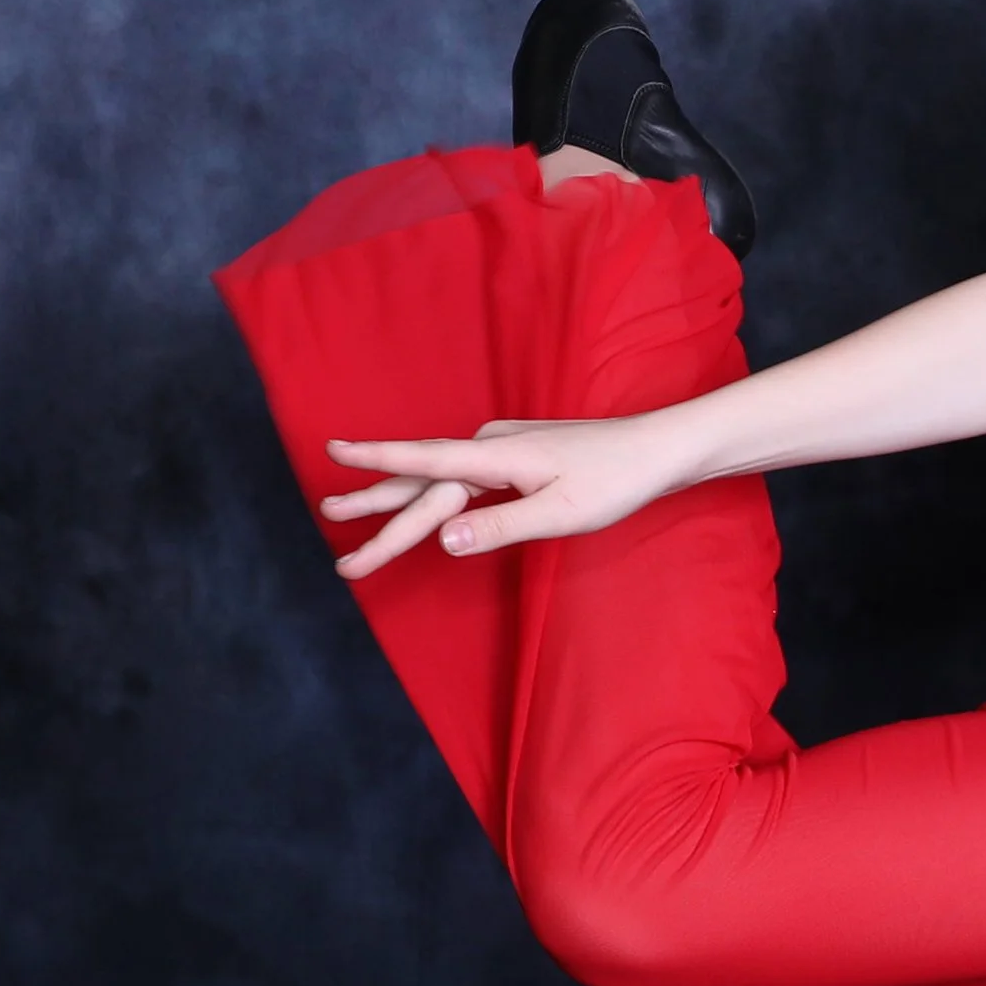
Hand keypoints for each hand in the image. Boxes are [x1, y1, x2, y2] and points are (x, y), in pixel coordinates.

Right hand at [320, 412, 684, 576]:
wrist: (657, 450)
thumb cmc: (616, 480)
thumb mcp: (562, 514)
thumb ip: (500, 527)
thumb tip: (442, 540)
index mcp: (497, 456)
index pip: (425, 461)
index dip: (376, 460)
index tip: (332, 453)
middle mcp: (490, 445)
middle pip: (422, 481)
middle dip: (374, 507)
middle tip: (328, 525)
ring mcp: (500, 448)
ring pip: (435, 479)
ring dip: (393, 500)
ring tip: (345, 513)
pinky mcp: (512, 456)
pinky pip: (456, 478)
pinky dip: (426, 493)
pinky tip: (411, 504)